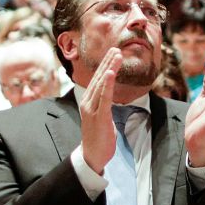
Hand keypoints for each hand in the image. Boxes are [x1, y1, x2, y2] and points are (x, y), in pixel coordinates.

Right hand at [79, 47, 122, 174]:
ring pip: (101, 84)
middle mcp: (87, 102)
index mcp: (88, 101)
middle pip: (98, 78)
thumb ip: (103, 104)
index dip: (105, 65)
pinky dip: (107, 84)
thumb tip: (109, 95)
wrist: (92, 156)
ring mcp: (92, 109)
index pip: (97, 79)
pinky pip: (104, 97)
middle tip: (116, 48)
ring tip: (117, 55)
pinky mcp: (99, 117)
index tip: (113, 53)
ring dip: (109, 68)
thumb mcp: (100, 116)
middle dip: (108, 62)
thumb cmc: (98, 137)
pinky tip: (110, 73)